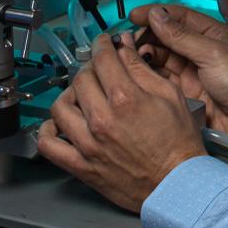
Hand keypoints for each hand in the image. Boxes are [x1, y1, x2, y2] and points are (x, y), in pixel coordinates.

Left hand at [37, 33, 203, 213]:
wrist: (176, 184)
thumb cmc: (178, 143)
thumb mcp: (170, 96)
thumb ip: (142, 69)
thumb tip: (125, 48)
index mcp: (126, 99)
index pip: (103, 58)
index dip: (103, 44)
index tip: (105, 44)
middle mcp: (102, 119)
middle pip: (81, 78)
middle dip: (91, 67)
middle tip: (100, 69)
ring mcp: (88, 144)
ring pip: (60, 105)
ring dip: (69, 94)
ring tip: (81, 95)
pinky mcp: (82, 165)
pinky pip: (49, 145)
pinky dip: (48, 131)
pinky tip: (60, 123)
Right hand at [129, 4, 227, 147]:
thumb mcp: (213, 54)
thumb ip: (182, 37)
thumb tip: (156, 15)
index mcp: (213, 34)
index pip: (179, 16)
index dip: (156, 13)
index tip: (134, 15)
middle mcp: (201, 50)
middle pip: (167, 36)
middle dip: (147, 35)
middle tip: (128, 40)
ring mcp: (193, 71)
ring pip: (162, 57)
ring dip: (146, 54)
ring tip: (131, 56)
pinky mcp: (186, 91)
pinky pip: (163, 78)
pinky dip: (149, 74)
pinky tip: (138, 72)